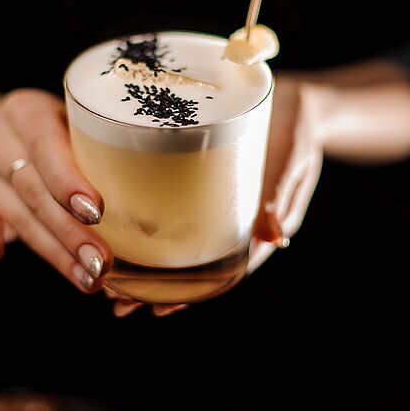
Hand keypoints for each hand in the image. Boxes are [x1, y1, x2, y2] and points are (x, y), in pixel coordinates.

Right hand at [0, 89, 113, 293]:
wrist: (5, 130)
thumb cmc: (60, 130)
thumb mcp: (76, 122)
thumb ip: (100, 149)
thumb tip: (156, 213)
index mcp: (27, 111)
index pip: (47, 146)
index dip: (69, 181)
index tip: (97, 212)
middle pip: (35, 190)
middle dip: (70, 232)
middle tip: (102, 263)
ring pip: (17, 214)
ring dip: (53, 251)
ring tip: (87, 279)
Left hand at [110, 76, 324, 316]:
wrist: (297, 102)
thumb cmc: (299, 131)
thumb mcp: (293, 160)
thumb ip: (281, 194)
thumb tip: (274, 236)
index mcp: (256, 228)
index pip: (221, 272)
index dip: (191, 292)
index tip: (159, 307)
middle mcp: (232, 223)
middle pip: (193, 266)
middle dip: (157, 286)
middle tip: (118, 300)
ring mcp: (217, 206)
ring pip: (181, 244)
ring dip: (147, 263)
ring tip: (110, 279)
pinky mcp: (202, 184)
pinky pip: (176, 211)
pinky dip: (149, 227)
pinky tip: (117, 230)